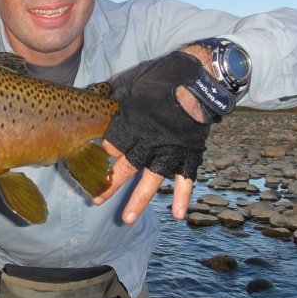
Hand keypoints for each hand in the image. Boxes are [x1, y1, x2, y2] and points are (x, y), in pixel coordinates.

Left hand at [100, 51, 214, 223]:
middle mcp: (149, 140)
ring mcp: (171, 149)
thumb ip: (118, 96)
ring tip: (127, 219)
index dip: (106, 151)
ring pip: (151, 179)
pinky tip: (179, 214)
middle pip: (125, 167)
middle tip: (97, 200)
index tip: (102, 155)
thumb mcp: (134, 82)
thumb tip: (98, 94)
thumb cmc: (164, 78)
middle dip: (110, 184)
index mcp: (133, 122)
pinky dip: (184, 196)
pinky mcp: (191, 152)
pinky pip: (187, 178)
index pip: (113, 144)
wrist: (200, 77)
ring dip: (139, 200)